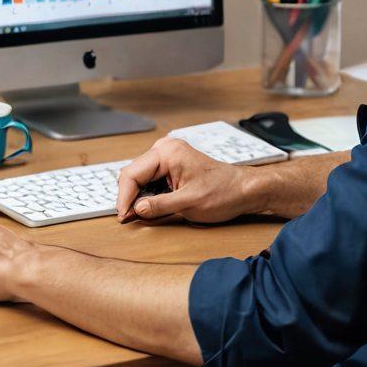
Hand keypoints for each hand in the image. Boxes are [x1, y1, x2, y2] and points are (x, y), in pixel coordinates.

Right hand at [116, 136, 258, 223]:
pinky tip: (149, 206)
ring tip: (137, 214)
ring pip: (140, 176)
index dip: (124, 197)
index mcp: (167, 152)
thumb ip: (159, 206)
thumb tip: (136, 209)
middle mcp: (164, 149)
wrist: (244, 190)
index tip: (122, 216)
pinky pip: (150, 177)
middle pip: (133, 173)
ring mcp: (167, 154)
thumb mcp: (189, 204)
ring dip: (137, 195)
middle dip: (128, 196)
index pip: (132, 174)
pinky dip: (147, 192)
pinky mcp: (171, 163)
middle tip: (127, 218)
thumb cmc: (223, 193)